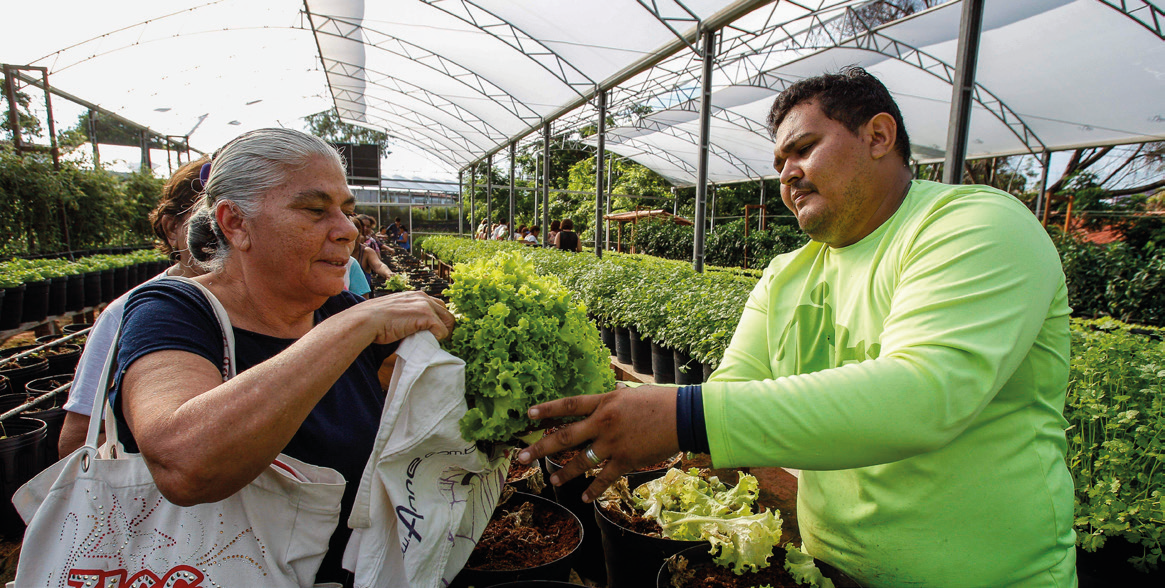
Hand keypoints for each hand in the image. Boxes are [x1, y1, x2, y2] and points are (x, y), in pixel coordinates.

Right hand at [353, 290, 455, 343]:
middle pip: (447, 314)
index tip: (433, 333)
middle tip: (436, 341)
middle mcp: (423, 297)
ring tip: (432, 343)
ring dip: (443, 334)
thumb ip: (408, 316)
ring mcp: (425, 305)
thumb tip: (415, 329)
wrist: (367, 320)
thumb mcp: (396, 312)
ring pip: (448, 322)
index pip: (438, 307)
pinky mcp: (426, 315)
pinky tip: (425, 342)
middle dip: (445, 328)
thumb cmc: (376, 320)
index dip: (438, 321)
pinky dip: (437, 339)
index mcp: (416, 296)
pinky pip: (442, 331)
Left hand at [517, 385, 678, 502]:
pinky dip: (592, 489)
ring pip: (580, 461)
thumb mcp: (630, 394)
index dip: (547, 410)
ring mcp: (613, 443)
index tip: (529, 415)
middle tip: (521, 456)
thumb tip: (604, 400)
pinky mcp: (626, 460)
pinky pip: (604, 478)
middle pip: (564, 436)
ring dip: (564, 472)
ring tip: (552, 480)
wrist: (683, 416)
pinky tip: (583, 497)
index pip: (569, 405)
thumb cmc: (661, 400)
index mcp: (604, 402)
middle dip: (540, 447)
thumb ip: (612, 400)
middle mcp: (603, 422)